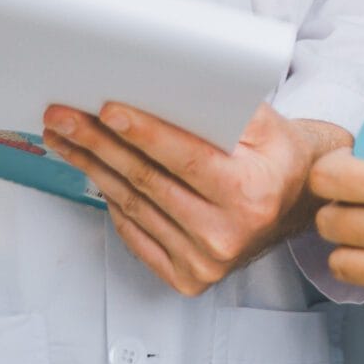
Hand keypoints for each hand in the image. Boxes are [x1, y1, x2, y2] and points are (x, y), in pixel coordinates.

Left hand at [42, 103, 346, 296]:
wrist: (298, 206)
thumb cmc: (280, 159)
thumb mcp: (270, 125)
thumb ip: (227, 107)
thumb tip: (172, 86)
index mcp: (250, 193)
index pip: (185, 157)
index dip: (144, 132)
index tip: (107, 109)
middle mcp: (227, 234)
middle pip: (148, 180)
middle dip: (99, 143)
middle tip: (64, 116)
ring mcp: (205, 261)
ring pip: (133, 205)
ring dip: (93, 168)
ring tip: (66, 138)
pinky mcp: (188, 277)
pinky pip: (135, 233)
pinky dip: (110, 200)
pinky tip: (92, 171)